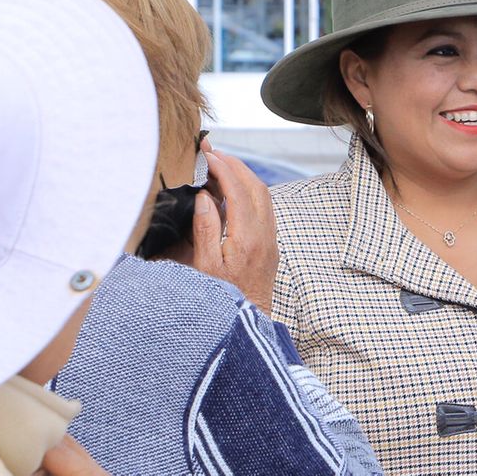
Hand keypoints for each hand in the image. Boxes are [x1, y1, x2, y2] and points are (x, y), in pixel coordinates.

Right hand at [188, 146, 278, 314]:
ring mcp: (271, 239)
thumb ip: (205, 230)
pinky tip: (232, 191)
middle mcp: (265, 235)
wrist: (248, 321)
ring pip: (264, 196)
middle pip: (257, 187)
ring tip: (220, 165)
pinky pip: (264, 208)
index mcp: (248, 238)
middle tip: (213, 153)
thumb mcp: (206, 267)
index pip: (239, 192)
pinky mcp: (270, 244)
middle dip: (236, 165)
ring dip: (244, 176)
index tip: (208, 156)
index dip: (224, 169)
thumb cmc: (223, 298)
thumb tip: (205, 198)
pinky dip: (249, 191)